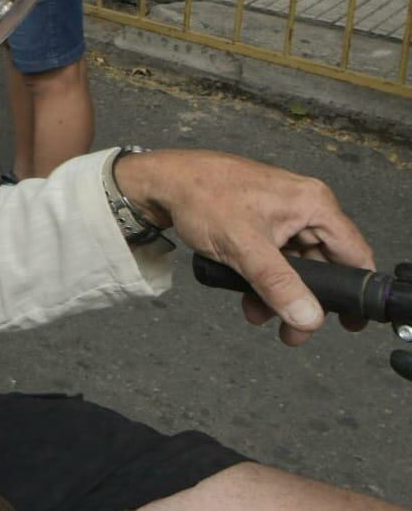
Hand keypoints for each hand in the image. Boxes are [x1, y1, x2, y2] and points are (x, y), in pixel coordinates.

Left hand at [114, 150, 375, 345]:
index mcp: (313, 204)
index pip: (353, 253)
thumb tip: (309, 318)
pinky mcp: (262, 221)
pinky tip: (247, 296)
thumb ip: (278, 285)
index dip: (355, 291)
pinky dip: (264, 278)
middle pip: (324, 264)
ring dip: (280, 294)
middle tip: (292, 333)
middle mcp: (304, 206)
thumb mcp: (244, 247)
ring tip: (257, 315)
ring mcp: (282, 214)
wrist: (161, 182)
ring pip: (296, 265)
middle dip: (305, 301)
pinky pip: (275, 257)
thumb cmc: (202, 198)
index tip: (349, 323)